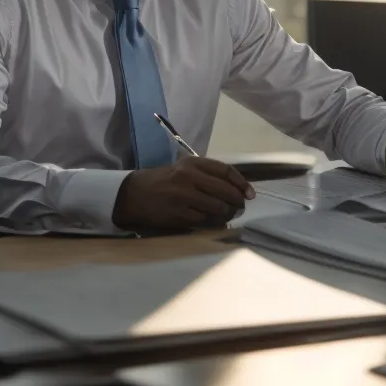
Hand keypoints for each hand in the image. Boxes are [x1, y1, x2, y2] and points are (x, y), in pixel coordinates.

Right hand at [112, 158, 255, 231]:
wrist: (135, 194)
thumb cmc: (164, 181)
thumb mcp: (184, 169)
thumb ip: (208, 176)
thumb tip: (237, 189)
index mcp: (192, 163)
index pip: (225, 171)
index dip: (241, 183)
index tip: (250, 194)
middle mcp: (189, 177)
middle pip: (225, 191)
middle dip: (236, 201)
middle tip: (239, 207)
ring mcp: (183, 196)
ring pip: (217, 208)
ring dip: (226, 213)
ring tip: (226, 214)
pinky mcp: (178, 214)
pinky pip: (204, 220)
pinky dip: (211, 222)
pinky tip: (211, 221)